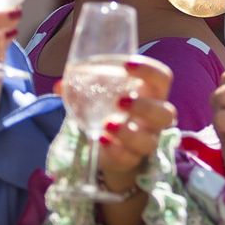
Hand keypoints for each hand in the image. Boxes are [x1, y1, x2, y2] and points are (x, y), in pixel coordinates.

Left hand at [63, 56, 175, 189]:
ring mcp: (146, 140)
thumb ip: (84, 88)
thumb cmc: (111, 111)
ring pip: (149, 140)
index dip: (150, 70)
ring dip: (129, 132)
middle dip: (144, 107)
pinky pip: (130, 158)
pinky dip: (116, 150)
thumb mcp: (101, 96)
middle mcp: (155, 119)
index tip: (128, 65)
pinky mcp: (133, 159)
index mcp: (151, 94)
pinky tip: (102, 141)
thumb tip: (60, 85)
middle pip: (165, 113)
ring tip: (107, 124)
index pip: (162, 78)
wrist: (111, 146)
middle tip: (120, 101)